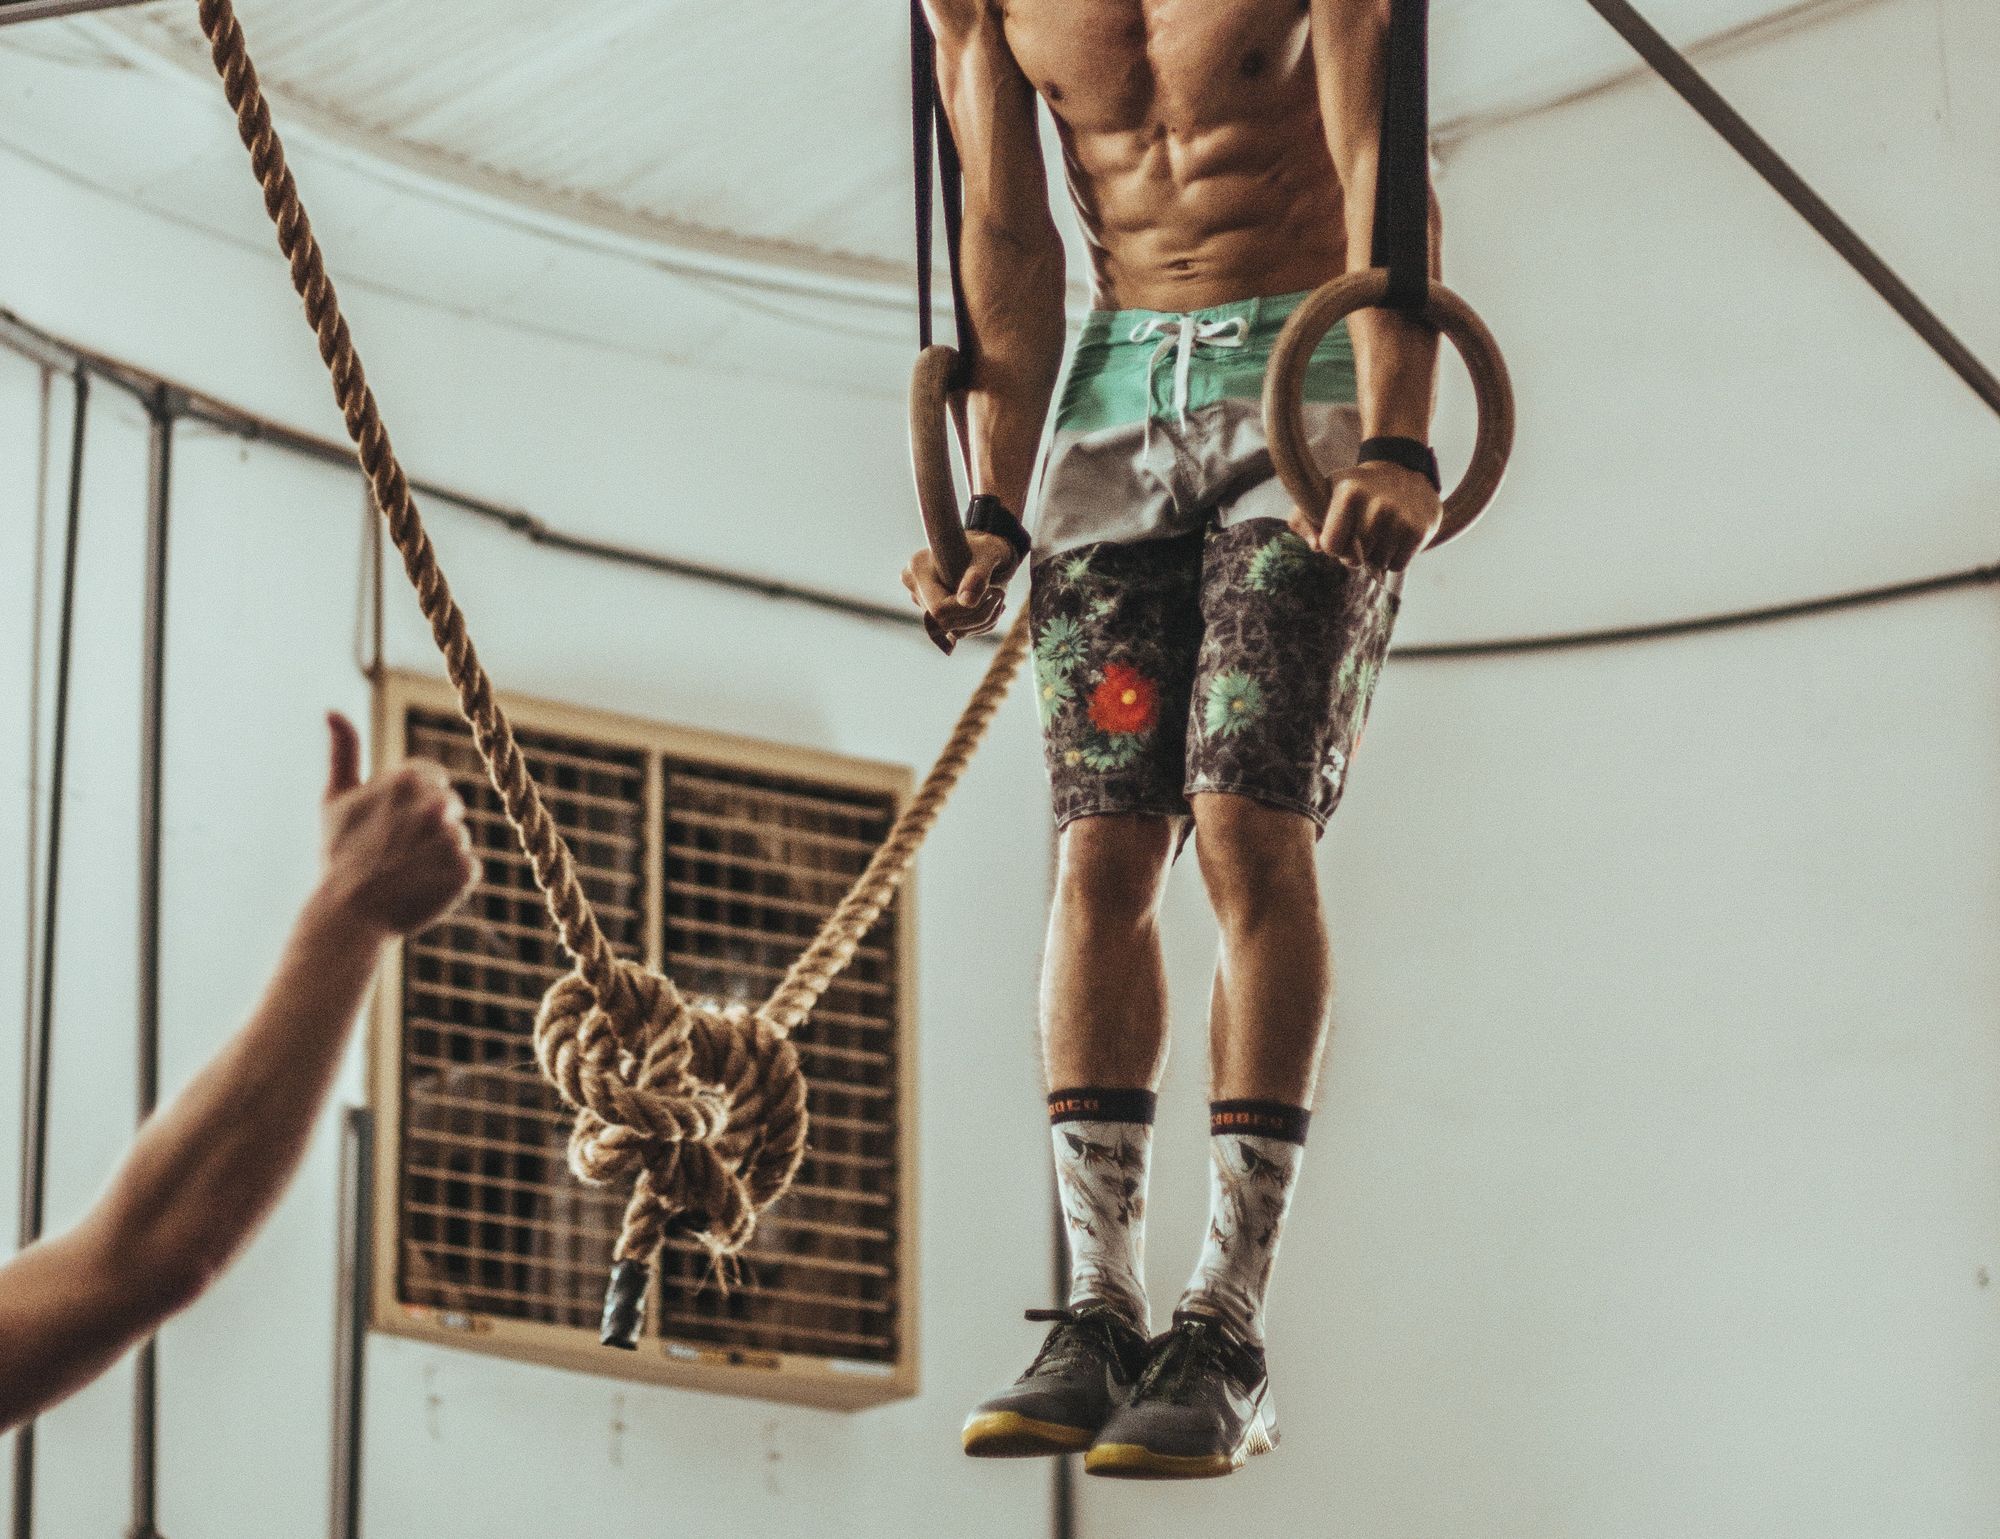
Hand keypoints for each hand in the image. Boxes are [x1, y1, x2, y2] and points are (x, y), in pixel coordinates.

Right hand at [316, 712, 478, 938]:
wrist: (348, 917)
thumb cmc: (340, 856)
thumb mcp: (335, 799)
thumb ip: (343, 751)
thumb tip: (332, 710)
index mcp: (407, 779)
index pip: (431, 778)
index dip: (412, 802)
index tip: (391, 823)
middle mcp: (434, 805)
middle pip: (448, 807)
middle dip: (428, 826)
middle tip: (396, 851)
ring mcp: (451, 840)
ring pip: (458, 838)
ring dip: (437, 854)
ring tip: (406, 872)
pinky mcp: (465, 872)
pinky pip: (468, 867)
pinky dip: (450, 879)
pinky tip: (422, 887)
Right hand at [900, 530, 1017, 644]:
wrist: (987, 552)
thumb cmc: (987, 548)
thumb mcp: (988, 555)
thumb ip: (978, 575)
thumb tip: (967, 602)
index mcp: (918, 569)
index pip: (938, 610)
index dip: (967, 610)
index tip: (991, 592)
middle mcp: (914, 587)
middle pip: (945, 623)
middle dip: (978, 615)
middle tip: (999, 594)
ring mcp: (922, 602)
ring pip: (955, 631)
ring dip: (984, 619)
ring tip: (998, 596)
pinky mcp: (935, 613)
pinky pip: (959, 632)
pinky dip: (980, 624)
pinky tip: (990, 606)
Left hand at [1289, 460, 1441, 573]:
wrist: (1402, 470)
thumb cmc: (1355, 489)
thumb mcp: (1324, 493)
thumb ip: (1303, 519)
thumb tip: (1316, 546)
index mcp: (1349, 493)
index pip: (1330, 546)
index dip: (1333, 545)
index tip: (1341, 532)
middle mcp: (1377, 505)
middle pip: (1354, 559)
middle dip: (1355, 552)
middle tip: (1363, 531)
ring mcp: (1401, 518)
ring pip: (1377, 564)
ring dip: (1376, 555)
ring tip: (1381, 531)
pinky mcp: (1420, 530)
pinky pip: (1398, 566)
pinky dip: (1394, 558)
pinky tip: (1396, 536)